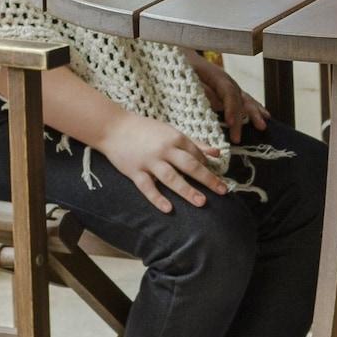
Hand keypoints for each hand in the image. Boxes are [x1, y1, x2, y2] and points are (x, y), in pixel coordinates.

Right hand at [97, 113, 230, 213]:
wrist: (114, 128)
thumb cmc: (146, 130)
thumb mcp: (172, 132)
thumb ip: (195, 143)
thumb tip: (217, 153)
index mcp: (175, 138)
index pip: (196, 155)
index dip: (207, 166)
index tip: (214, 176)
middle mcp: (164, 150)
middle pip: (189, 166)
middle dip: (207, 179)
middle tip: (222, 191)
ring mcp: (149, 161)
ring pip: (171, 178)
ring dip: (187, 190)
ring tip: (201, 202)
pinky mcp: (134, 171)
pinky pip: (147, 187)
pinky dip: (157, 198)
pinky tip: (168, 209)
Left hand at [189, 53, 268, 144]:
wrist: (182, 54)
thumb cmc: (182, 66)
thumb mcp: (186, 76)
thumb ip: (200, 89)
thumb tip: (215, 103)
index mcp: (216, 77)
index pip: (228, 93)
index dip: (231, 109)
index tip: (230, 124)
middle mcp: (227, 81)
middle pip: (239, 99)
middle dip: (241, 119)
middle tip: (238, 138)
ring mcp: (230, 85)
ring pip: (245, 99)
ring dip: (254, 113)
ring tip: (262, 126)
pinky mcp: (229, 90)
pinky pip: (244, 99)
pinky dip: (254, 108)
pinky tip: (264, 115)